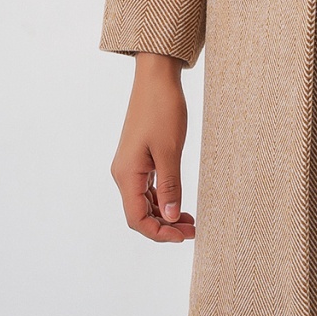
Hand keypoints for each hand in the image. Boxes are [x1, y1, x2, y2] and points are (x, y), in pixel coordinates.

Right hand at [110, 52, 195, 242]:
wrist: (157, 78)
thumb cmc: (162, 110)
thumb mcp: (169, 151)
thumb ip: (169, 186)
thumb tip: (168, 218)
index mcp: (126, 174)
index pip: (137, 218)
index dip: (158, 233)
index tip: (183, 237)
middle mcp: (124, 173)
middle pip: (139, 213)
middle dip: (164, 226)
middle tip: (192, 230)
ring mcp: (131, 165)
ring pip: (145, 201)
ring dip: (165, 214)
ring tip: (190, 221)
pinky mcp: (139, 157)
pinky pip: (148, 187)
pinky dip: (163, 198)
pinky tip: (179, 203)